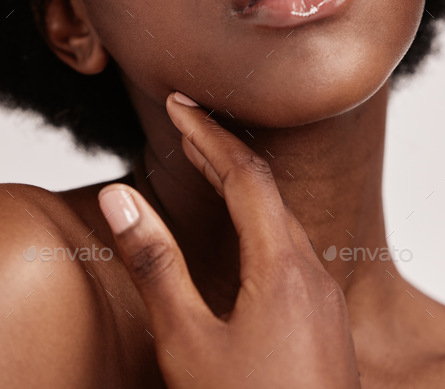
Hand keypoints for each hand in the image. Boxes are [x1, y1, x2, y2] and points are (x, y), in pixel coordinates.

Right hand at [98, 92, 360, 388]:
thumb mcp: (186, 341)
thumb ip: (155, 263)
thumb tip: (120, 196)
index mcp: (284, 264)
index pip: (245, 172)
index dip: (209, 132)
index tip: (179, 103)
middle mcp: (313, 271)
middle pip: (266, 188)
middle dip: (222, 148)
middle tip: (185, 118)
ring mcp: (324, 297)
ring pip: (281, 217)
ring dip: (241, 184)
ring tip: (203, 162)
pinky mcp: (323, 321)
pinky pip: (290, 246)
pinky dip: (256, 220)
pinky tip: (237, 234)